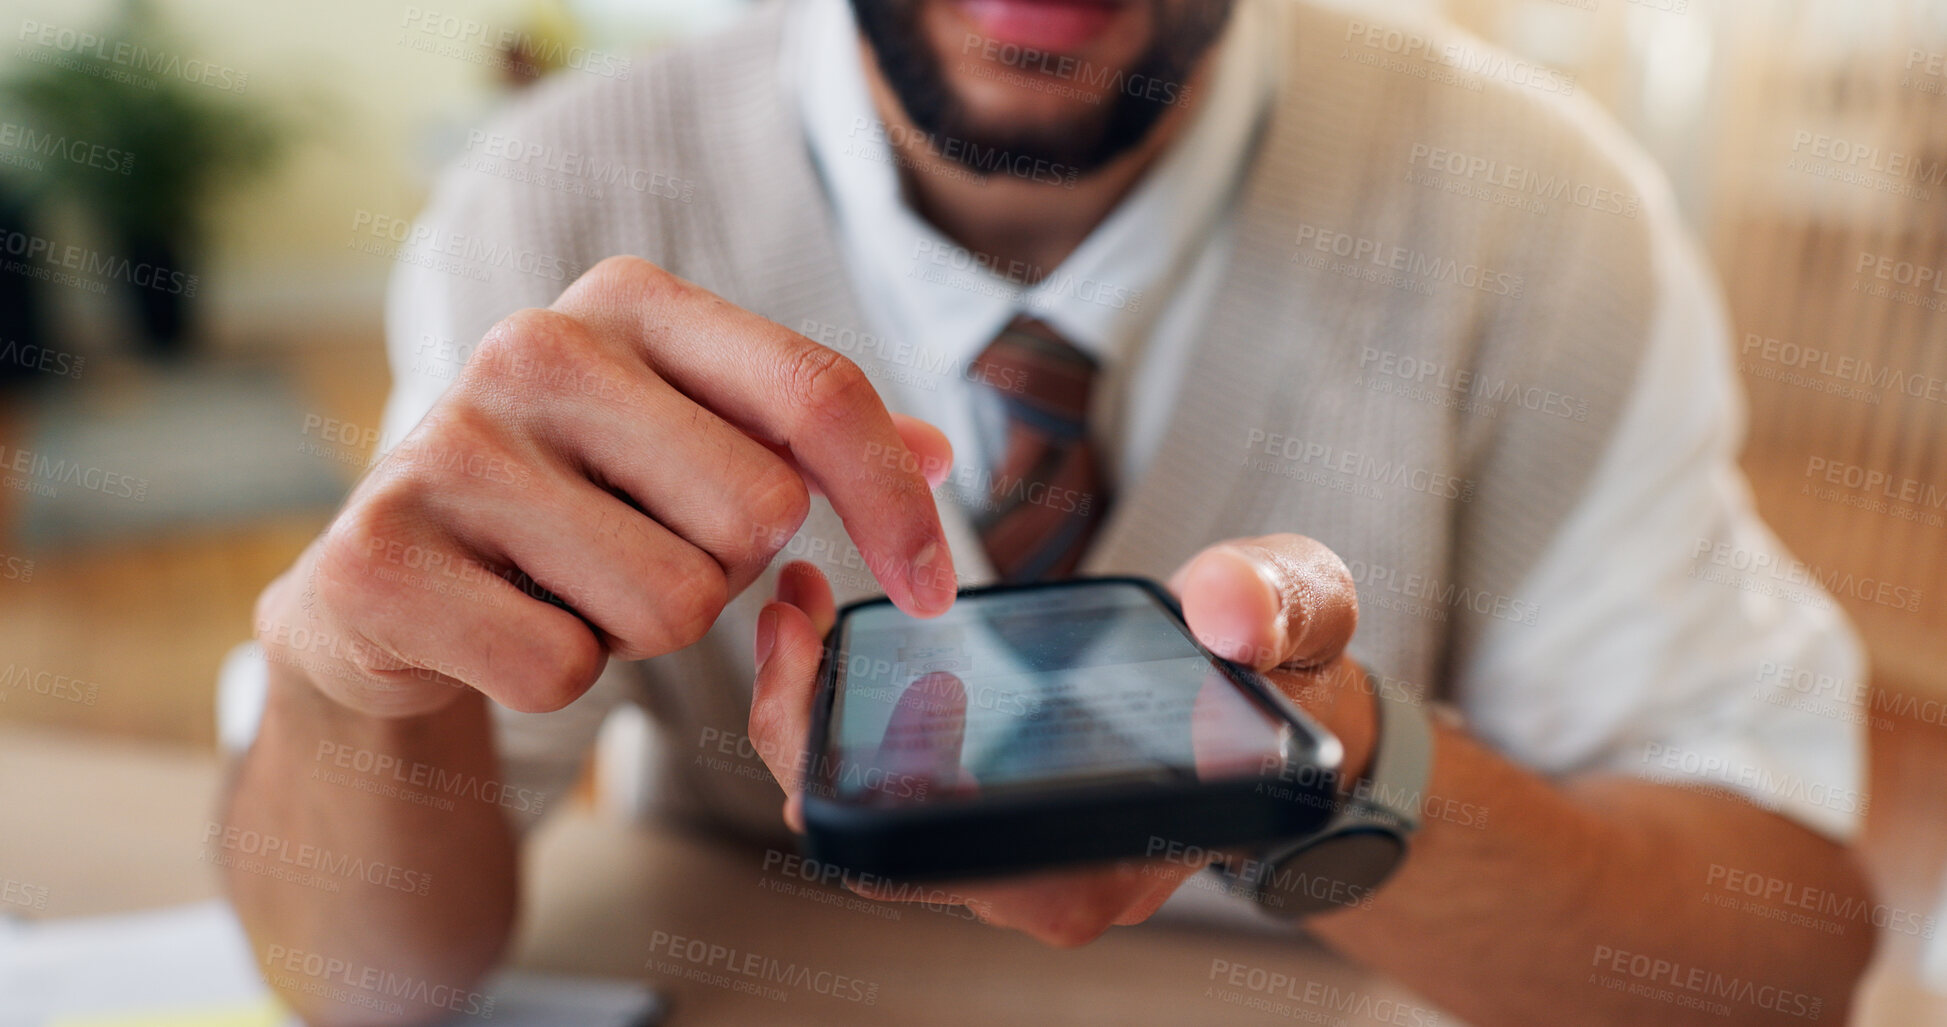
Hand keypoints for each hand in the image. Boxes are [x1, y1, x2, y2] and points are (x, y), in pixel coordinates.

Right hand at [256, 256, 957, 718]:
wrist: (386, 572)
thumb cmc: (571, 499)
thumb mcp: (689, 437)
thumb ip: (807, 438)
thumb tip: (940, 452)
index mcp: (628, 299)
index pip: (815, 392)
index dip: (897, 502)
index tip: (938, 590)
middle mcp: (532, 346)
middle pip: (756, 516)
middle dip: (723, 569)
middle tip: (640, 548)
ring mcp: (447, 447)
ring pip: (671, 606)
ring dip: (637, 628)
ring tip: (566, 581)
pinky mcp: (378, 556)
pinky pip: (562, 669)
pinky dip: (555, 675)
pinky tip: (502, 620)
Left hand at [748, 534, 1375, 945]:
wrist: (1286, 701)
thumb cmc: (1289, 677)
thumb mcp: (1306, 617)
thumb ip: (1278, 610)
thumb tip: (1226, 612)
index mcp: (1108, 863)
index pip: (950, 859)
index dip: (872, 771)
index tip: (842, 660)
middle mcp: (1043, 882)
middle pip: (876, 841)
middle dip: (808, 730)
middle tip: (792, 616)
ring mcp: (1005, 856)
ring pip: (863, 818)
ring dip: (811, 718)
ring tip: (797, 607)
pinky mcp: (981, 814)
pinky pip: (878, 788)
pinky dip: (838, 717)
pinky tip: (826, 629)